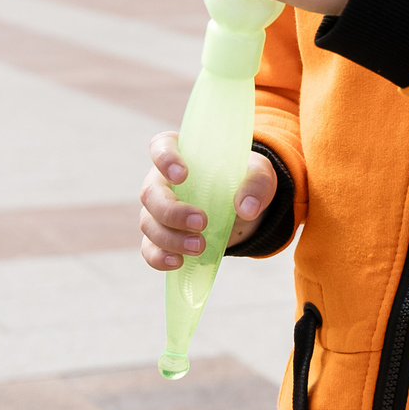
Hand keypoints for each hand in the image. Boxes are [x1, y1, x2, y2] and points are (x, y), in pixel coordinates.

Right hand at [138, 132, 279, 269]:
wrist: (242, 209)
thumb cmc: (244, 180)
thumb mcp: (259, 174)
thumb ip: (257, 184)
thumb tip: (247, 208)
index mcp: (182, 154)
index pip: (161, 147)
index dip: (165, 159)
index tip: (182, 175)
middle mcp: (162, 180)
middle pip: (151, 193)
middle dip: (172, 211)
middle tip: (201, 222)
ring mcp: (157, 210)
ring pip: (149, 223)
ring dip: (171, 238)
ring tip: (199, 246)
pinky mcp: (161, 237)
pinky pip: (149, 248)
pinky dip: (159, 257)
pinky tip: (177, 262)